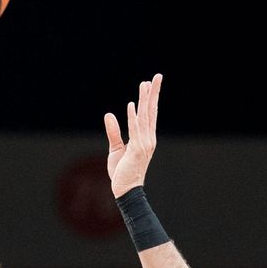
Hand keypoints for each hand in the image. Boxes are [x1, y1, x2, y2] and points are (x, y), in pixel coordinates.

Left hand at [104, 73, 161, 196]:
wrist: (125, 190)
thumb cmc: (121, 172)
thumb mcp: (115, 149)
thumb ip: (114, 132)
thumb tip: (109, 114)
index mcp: (145, 138)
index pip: (149, 114)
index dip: (150, 98)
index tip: (151, 83)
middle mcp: (148, 139)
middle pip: (151, 112)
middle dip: (153, 93)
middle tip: (157, 76)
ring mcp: (144, 144)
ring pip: (144, 117)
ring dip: (144, 100)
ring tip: (145, 84)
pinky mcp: (136, 149)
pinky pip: (135, 129)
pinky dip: (133, 116)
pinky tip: (132, 104)